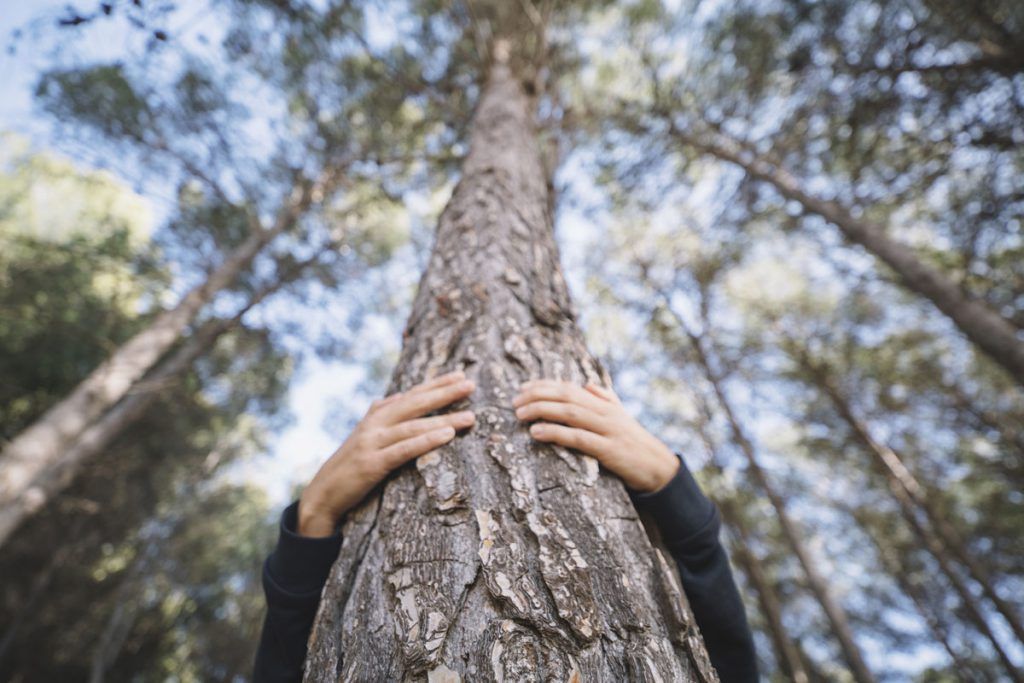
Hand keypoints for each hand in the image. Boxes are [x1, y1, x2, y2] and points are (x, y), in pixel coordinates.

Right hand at [297, 370, 475, 536]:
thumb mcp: (362, 435)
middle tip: (470, 384)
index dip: (435, 384)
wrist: (322, 494)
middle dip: (444, 393)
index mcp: (376, 416)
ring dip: (444, 420)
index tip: (460, 375)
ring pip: (414, 426)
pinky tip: (446, 435)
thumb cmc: (348, 464)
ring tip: (470, 417)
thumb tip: (394, 397)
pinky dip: (426, 441)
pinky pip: (404, 450)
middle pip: (415, 404)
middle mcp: (375, 424)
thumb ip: (378, 415)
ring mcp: (372, 443)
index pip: (411, 394)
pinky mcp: (372, 464)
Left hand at [512, 379, 679, 492]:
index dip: (543, 385)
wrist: (657, 466)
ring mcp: (606, 429)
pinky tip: (537, 433)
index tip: (522, 388)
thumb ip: (605, 399)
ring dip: (542, 411)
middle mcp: (604, 411)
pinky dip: (555, 433)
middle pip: (566, 396)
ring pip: (570, 413)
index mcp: (603, 403)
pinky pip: (578, 438)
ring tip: (520, 414)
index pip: (569, 387)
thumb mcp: (621, 416)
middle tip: (515, 402)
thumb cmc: (634, 441)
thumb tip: (588, 384)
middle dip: (537, 396)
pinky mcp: (608, 450)